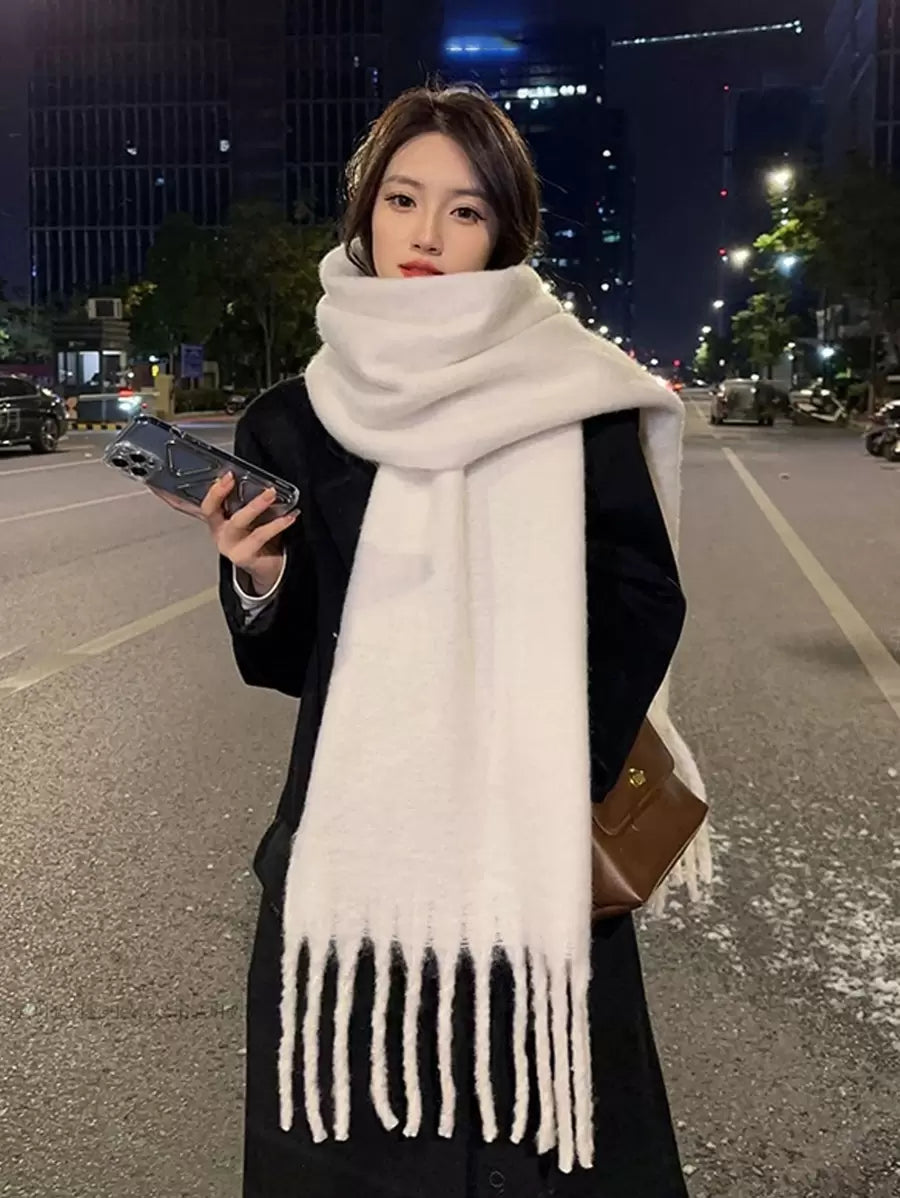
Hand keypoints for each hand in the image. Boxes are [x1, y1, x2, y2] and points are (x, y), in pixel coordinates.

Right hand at [150, 473, 297, 592]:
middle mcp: (216, 531)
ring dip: (255, 505)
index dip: (167, 495)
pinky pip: (262, 535)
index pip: (184, 504)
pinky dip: (278, 523)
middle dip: (218, 492)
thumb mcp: (244, 514)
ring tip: (271, 493)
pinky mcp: (245, 555)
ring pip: (238, 521)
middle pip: (209, 509)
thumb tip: (245, 471)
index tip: (154, 481)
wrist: (268, 567)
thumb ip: (240, 498)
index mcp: (213, 519)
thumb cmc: (257, 535)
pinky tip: (290, 515)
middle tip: (229, 477)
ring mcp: (229, 545)